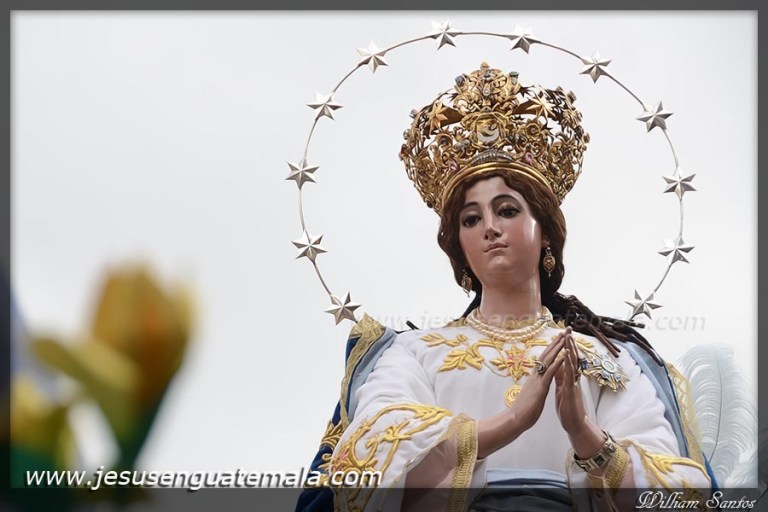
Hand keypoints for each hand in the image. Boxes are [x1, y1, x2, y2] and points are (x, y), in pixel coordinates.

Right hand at [507, 328, 567, 432]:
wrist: (515, 419)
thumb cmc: (523, 410)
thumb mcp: (531, 394)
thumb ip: (534, 387)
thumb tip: (535, 384)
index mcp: (534, 378)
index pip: (543, 360)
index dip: (550, 350)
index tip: (556, 340)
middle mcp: (535, 376)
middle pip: (545, 355)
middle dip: (555, 344)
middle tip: (562, 332)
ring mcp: (537, 380)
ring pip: (548, 360)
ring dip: (557, 349)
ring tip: (564, 338)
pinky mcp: (540, 387)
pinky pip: (550, 373)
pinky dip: (557, 363)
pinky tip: (564, 357)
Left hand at [554, 332, 603, 459]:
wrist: (574, 424)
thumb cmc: (568, 408)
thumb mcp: (562, 389)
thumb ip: (561, 378)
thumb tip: (557, 367)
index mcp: (568, 378)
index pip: (567, 358)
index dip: (565, 346)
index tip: (564, 333)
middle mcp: (572, 379)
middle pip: (572, 357)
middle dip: (570, 343)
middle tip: (569, 328)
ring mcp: (573, 384)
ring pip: (572, 364)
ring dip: (570, 350)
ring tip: (568, 337)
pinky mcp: (571, 391)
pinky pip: (570, 376)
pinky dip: (568, 365)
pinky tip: (566, 356)